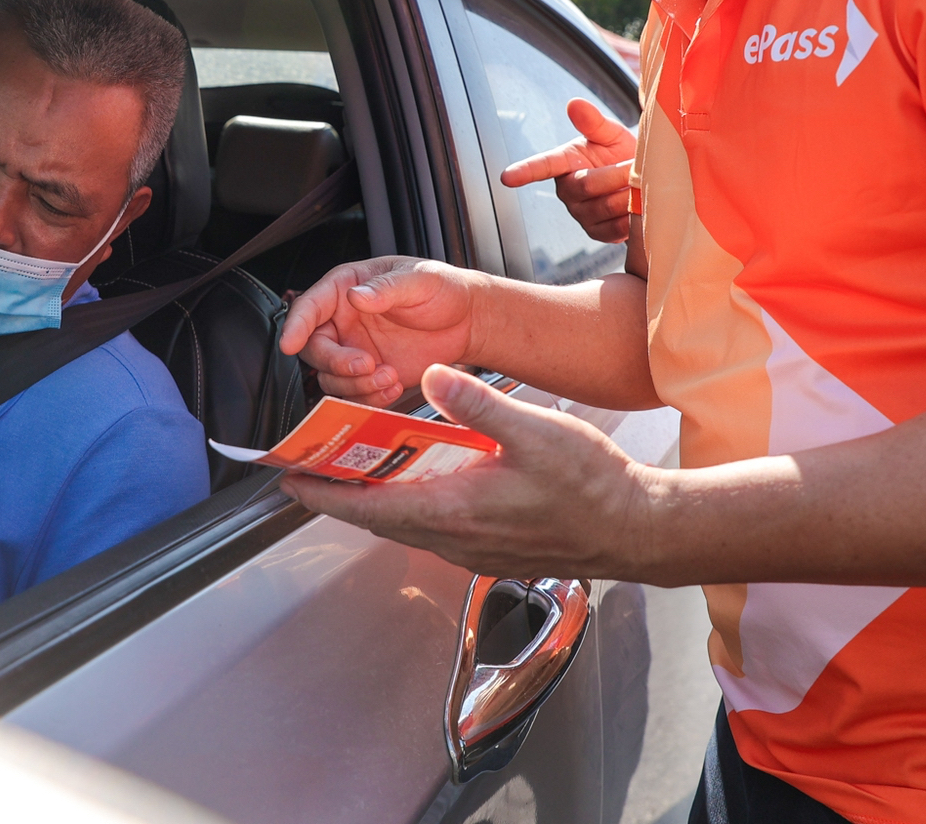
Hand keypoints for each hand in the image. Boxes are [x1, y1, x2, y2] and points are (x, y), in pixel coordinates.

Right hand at [280, 257, 482, 407]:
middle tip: (365, 364)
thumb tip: (356, 295)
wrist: (468, 321)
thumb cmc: (443, 289)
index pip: (309, 306)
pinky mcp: (370, 376)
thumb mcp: (418, 279)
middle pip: (314, 349)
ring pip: (331, 378)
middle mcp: (344, 321)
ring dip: (356, 385)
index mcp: (347, 288)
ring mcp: (355, 350)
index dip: (296, 325)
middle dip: (336, 363)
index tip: (289, 343)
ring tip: (389, 376)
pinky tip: (393, 387)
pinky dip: (369, 398)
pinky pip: (354, 395)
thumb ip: (385, 287)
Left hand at [283, 366, 654, 579]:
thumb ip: (477, 404)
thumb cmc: (592, 488)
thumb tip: (433, 376)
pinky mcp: (492, 548)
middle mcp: (456, 538)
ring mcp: (474, 548)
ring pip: (407, 525)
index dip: (324, 494)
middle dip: (342, 493)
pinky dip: (413, 505)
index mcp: (455, 510)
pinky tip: (422, 480)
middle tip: (312, 468)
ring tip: (357, 468)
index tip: (288, 482)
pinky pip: (435, 528)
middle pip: (379, 518)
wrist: (636, 529)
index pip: (368, 506)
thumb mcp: (535, 431)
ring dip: (378, 499)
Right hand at [499, 98, 636, 243]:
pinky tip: (637, 206)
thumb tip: (575, 103)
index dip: (525, 171)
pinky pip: (614, 228)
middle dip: (616, 175)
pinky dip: (630, 217)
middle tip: (635, 166)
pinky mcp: (597, 233)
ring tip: (638, 184)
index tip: (507, 177)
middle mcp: (567, 190)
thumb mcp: (610, 134)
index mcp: (564, 162)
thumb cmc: (622, 154)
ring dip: (627, 195)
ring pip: (603, 207)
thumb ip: (593, 122)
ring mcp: (581, 214)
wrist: (645, 181)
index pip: (542, 166)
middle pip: (586, 185)